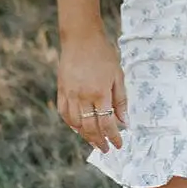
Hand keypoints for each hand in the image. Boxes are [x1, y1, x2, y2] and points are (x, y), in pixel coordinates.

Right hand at [56, 33, 127, 153]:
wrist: (81, 38)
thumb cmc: (103, 55)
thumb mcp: (118, 75)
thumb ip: (121, 100)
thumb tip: (125, 122)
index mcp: (100, 93)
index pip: (107, 123)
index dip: (114, 137)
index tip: (119, 144)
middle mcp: (83, 96)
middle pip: (90, 128)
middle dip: (99, 141)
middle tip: (106, 149)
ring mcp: (70, 94)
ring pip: (76, 124)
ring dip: (85, 136)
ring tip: (94, 141)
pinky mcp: (61, 90)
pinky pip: (64, 113)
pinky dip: (71, 124)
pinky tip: (78, 128)